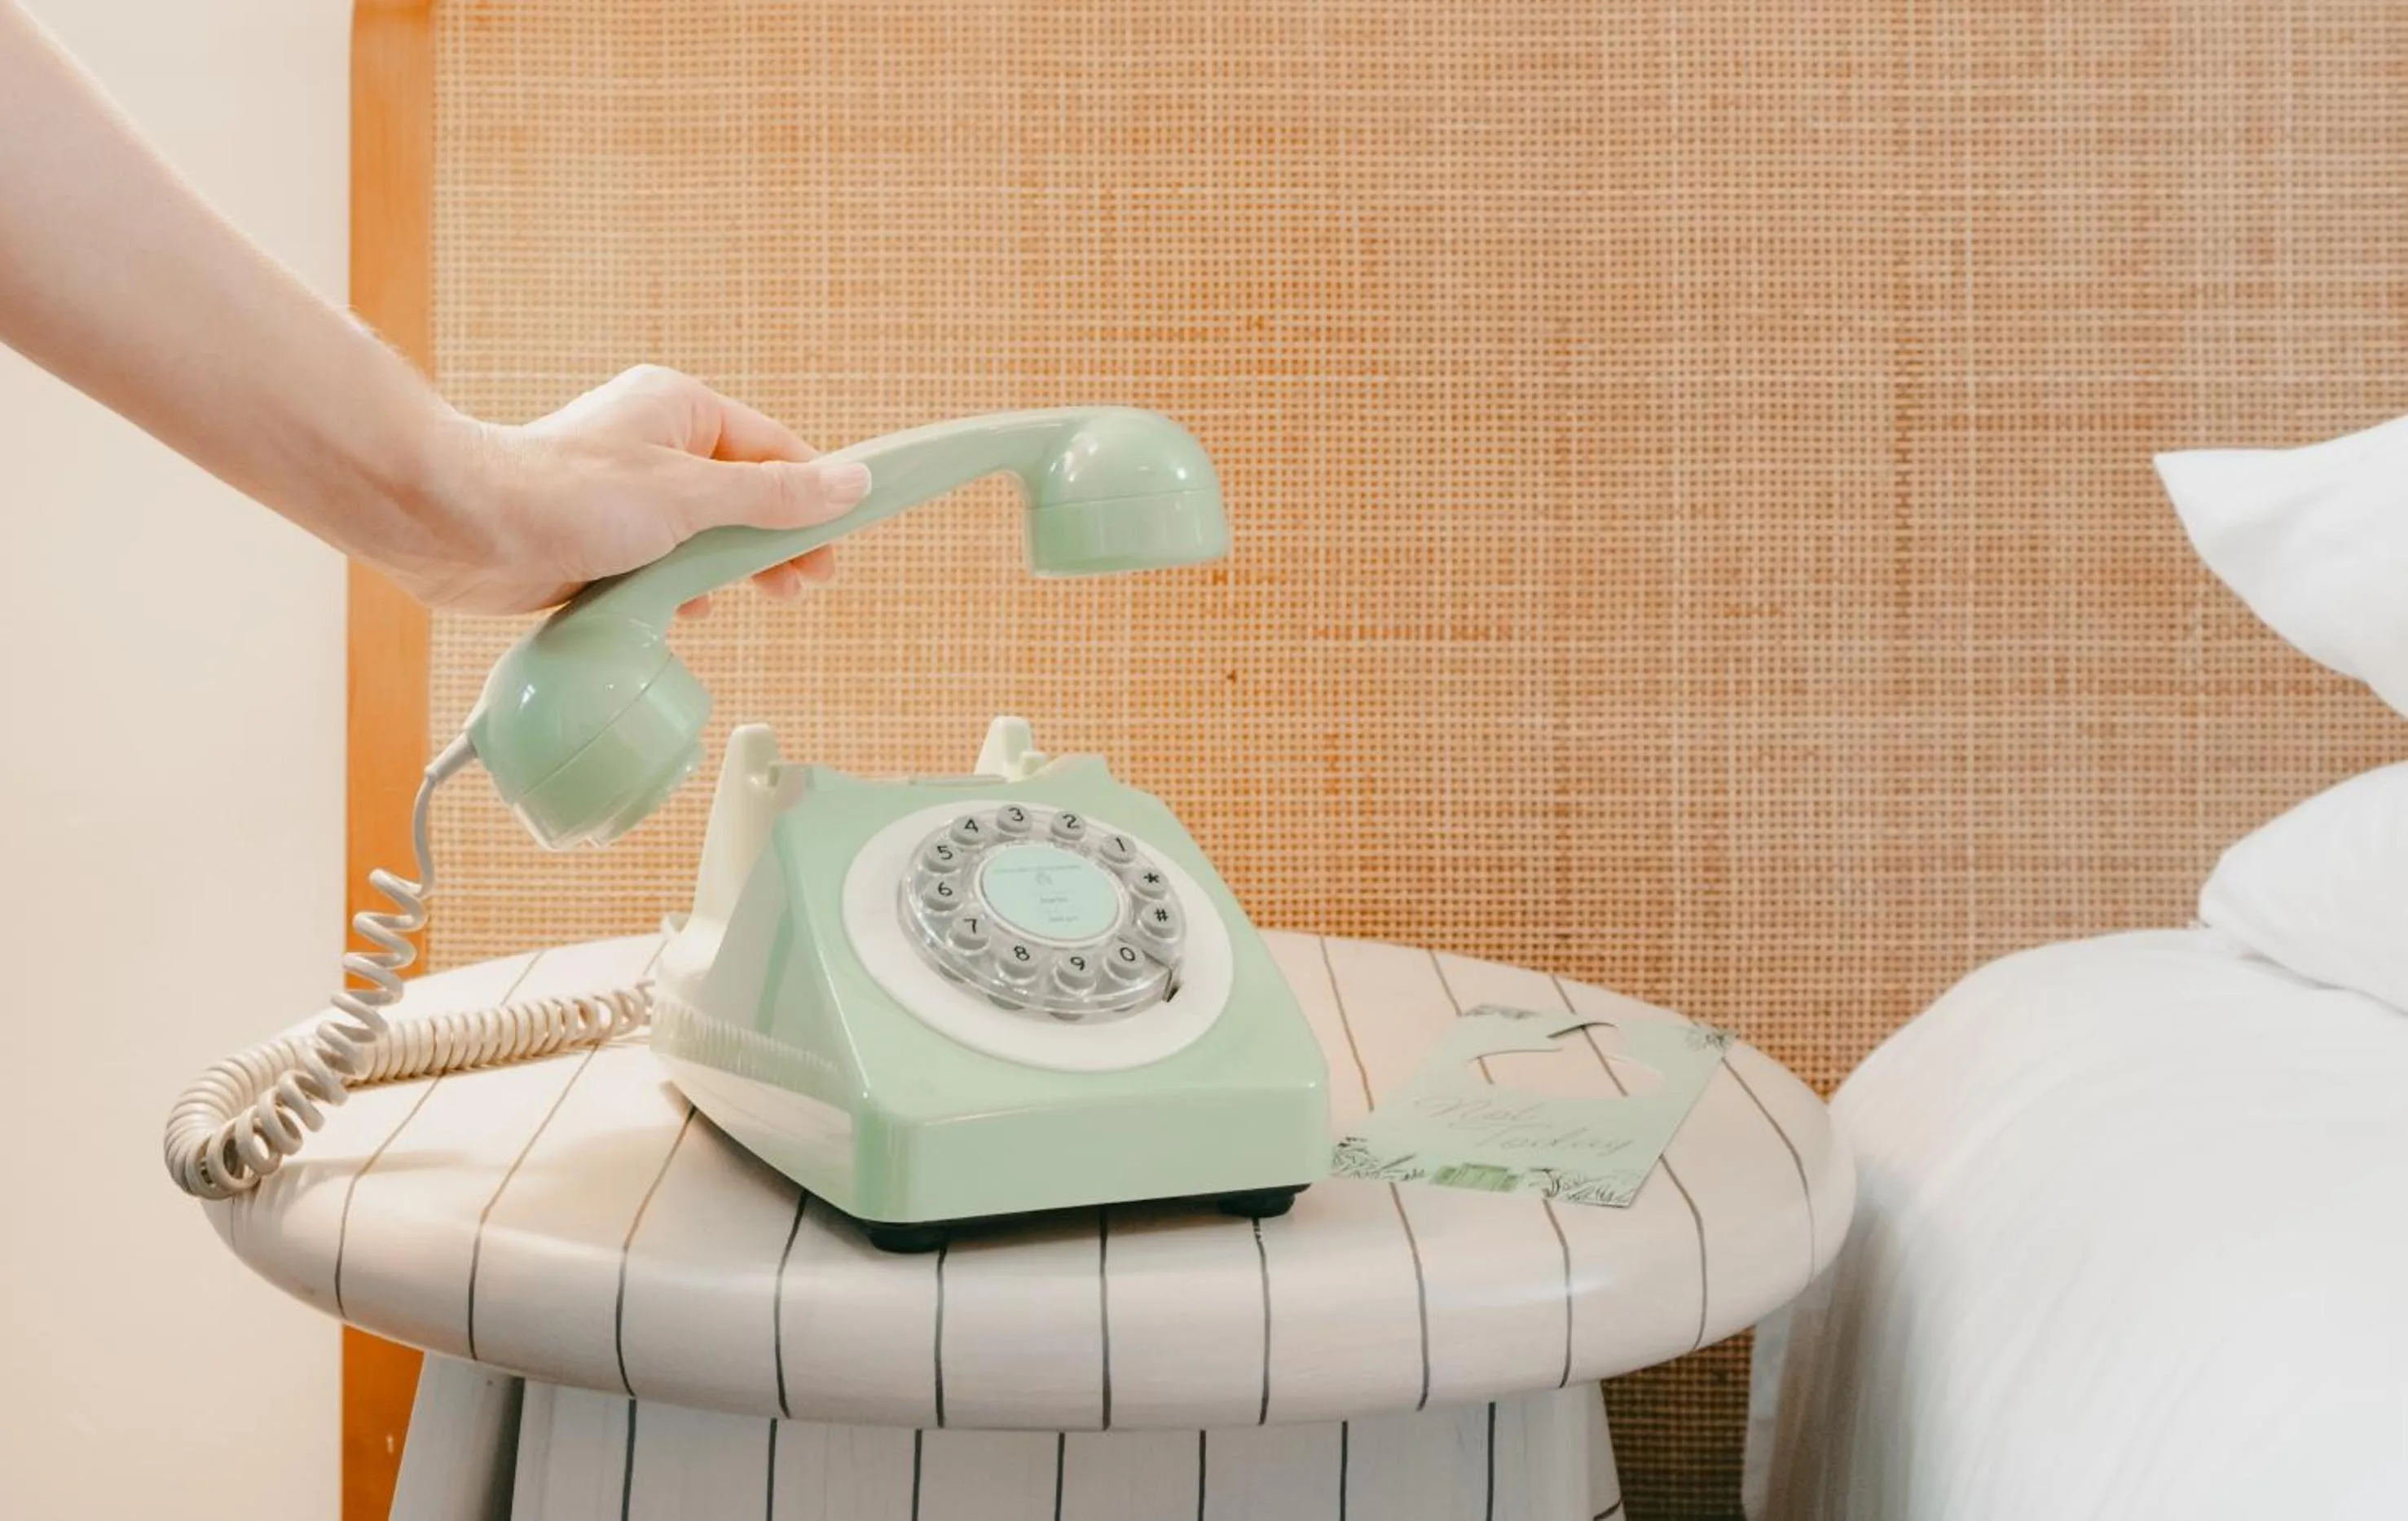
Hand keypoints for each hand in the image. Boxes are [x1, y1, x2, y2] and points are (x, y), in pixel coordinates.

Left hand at [393, 365, 868, 615]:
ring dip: (728, 568)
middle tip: (805, 582)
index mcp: (681, 409)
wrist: (459, 527)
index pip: (776, 450)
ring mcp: (627, 493)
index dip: (816, 496)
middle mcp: (655, 444)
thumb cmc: (564, 494)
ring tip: (754, 596)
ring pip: (704, 533)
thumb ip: (775, 496)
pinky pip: (662, 563)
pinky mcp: (600, 539)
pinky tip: (687, 607)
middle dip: (776, 540)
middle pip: (745, 494)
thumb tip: (852, 482)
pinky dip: (679, 587)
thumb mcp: (691, 496)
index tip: (844, 537)